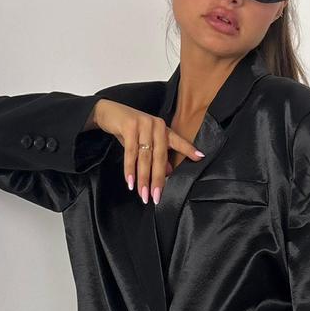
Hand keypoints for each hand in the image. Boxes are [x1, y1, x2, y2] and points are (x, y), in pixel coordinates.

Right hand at [89, 99, 203, 203]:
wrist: (109, 113)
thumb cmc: (129, 130)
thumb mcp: (144, 142)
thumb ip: (157, 156)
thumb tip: (168, 173)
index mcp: (163, 129)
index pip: (178, 142)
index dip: (188, 149)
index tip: (200, 157)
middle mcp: (156, 125)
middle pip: (160, 157)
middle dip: (158, 179)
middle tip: (157, 197)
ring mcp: (143, 124)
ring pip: (145, 157)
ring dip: (143, 178)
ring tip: (143, 195)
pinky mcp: (129, 126)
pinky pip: (131, 152)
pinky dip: (130, 169)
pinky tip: (130, 182)